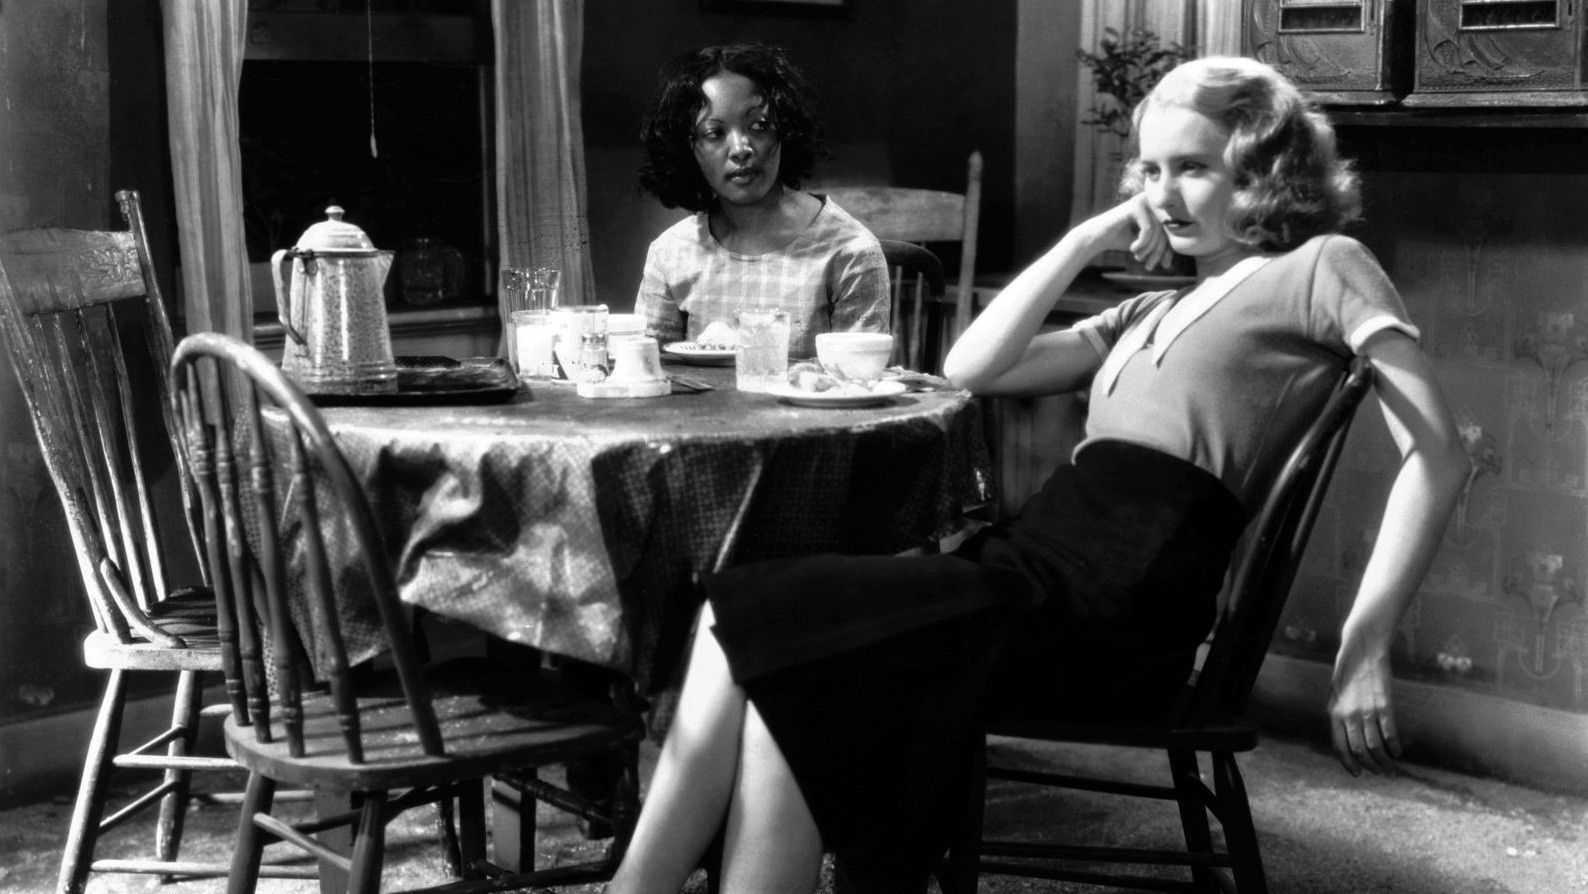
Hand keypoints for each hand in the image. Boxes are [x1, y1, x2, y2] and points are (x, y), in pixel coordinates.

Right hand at [1081, 194, 1173, 271]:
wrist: (1097, 236)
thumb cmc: (1122, 239)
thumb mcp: (1147, 242)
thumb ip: (1162, 241)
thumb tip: (1183, 248)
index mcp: (1157, 207)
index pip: (1171, 229)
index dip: (1169, 249)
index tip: (1165, 265)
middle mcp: (1152, 200)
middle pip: (1166, 229)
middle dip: (1159, 251)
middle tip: (1150, 267)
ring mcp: (1144, 200)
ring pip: (1158, 230)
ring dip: (1149, 249)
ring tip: (1138, 258)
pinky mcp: (1135, 205)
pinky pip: (1148, 228)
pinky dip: (1142, 243)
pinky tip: (1133, 249)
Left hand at [1327, 641, 1401, 775]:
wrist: (1362, 649)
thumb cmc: (1349, 673)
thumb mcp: (1336, 694)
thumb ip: (1339, 715)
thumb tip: (1345, 738)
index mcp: (1334, 713)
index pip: (1339, 747)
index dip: (1348, 763)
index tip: (1358, 773)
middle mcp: (1348, 714)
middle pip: (1359, 750)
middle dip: (1370, 766)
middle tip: (1380, 772)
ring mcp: (1366, 710)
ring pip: (1375, 745)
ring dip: (1384, 760)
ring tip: (1391, 766)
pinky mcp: (1384, 704)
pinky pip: (1389, 732)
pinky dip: (1394, 745)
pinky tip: (1398, 751)